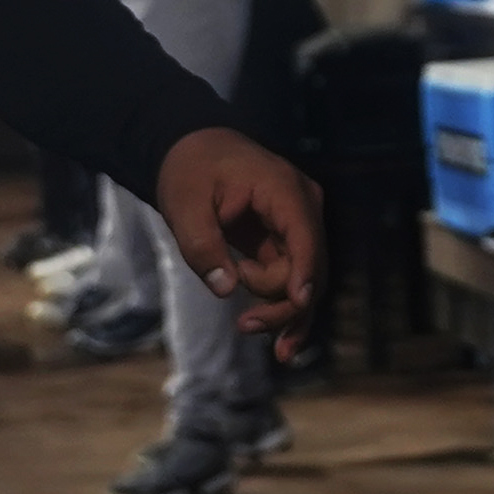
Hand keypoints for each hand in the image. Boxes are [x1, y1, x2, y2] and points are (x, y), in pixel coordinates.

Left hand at [155, 126, 322, 332]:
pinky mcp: (288, 240)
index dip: (305, 272)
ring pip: (306, 280)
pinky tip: (283, 343)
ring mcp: (299, 224)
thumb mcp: (184, 205)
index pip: (305, 236)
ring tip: (246, 326)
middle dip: (283, 303)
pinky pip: (294, 279)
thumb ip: (202, 245)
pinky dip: (285, 306)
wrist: (195, 150)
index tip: (298, 303)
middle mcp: (303, 206)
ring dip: (281, 308)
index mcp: (283, 189)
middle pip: (310, 267)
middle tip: (244, 325)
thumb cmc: (190, 172)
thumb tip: (226, 289)